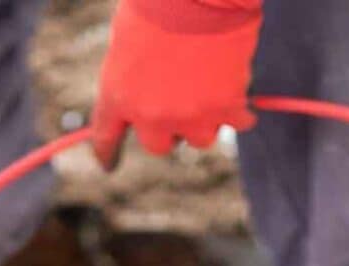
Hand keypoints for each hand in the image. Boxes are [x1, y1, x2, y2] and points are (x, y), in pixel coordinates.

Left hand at [92, 0, 261, 169]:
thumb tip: (143, 95)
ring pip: (200, 138)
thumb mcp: (127, 39)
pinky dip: (241, 112)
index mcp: (117, 96)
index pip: (105, 139)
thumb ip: (131, 76)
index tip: (110, 165)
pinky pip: (239, 122)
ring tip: (212, 93)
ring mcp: (189, 115)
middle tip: (181, 107)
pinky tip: (242, 100)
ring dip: (206, 120)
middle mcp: (150, 116)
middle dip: (169, 129)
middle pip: (159, 146)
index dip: (108, 154)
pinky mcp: (226, 107)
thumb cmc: (161, 0)